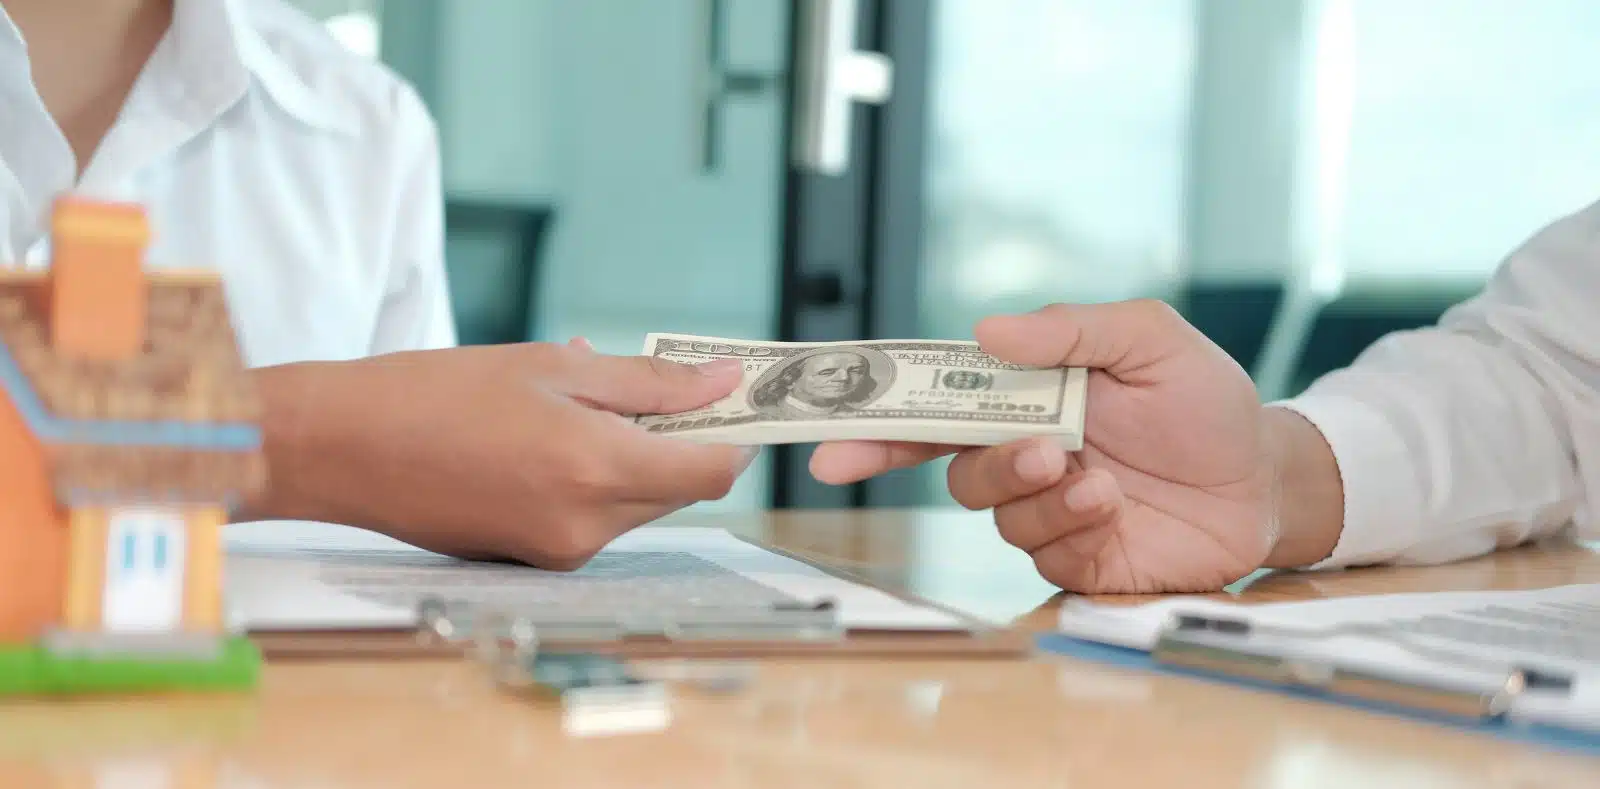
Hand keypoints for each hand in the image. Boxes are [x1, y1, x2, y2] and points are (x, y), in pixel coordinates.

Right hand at [244, 341, 752, 568]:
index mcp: (597, 470)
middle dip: (681, 439)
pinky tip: (552, 434)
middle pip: (679, 489)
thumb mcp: (551, 367)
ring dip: (634, 456)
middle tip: (654, 386)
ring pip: (638, 504)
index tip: (737, 401)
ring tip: (581, 402)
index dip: (737, 436)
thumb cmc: (434, 395)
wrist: (340, 448)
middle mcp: (588, 526)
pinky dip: (596, 477)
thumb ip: (650, 381)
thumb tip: (723, 380)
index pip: (713, 472)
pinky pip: (596, 517)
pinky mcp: (535, 558)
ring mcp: (561, 550)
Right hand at [810, 301, 1276, 592]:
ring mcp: (1049, 511)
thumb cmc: (1207, 404)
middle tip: (1043, 452)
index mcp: (1028, 399)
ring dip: (1042, 497)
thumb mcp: (1153, 341)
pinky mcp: (1078, 560)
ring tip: (1104, 484)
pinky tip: (1118, 510)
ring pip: (997, 515)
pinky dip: (1075, 530)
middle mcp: (1025, 455)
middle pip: (952, 469)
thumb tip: (987, 332)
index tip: (833, 441)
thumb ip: (1073, 330)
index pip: (937, 408)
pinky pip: (1044, 555)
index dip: (879, 423)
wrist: (1266, 481)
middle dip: (988, 463)